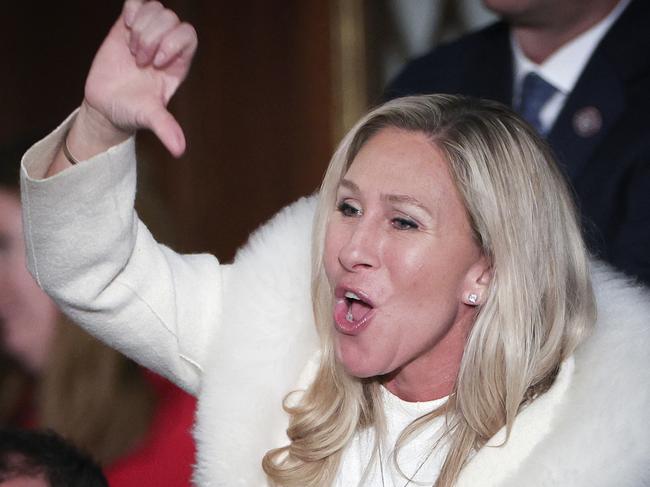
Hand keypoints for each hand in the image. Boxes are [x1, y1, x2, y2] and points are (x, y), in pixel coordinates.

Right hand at [80, 0, 196, 156]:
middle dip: (152, 37)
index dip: (173, 42)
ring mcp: (147, 35)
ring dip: (141, 27)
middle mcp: (165, 46)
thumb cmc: (131, 111)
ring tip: (131, 50)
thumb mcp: (149, 118)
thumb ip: (165, 128)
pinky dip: (132, 10)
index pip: (189, 35)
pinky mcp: (128, 27)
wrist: (106, 105)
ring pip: (156, 8)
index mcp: (177, 64)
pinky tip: (126, 29)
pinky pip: (137, 2)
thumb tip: (179, 150)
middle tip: (139, 61)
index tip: (155, 62)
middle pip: (171, 19)